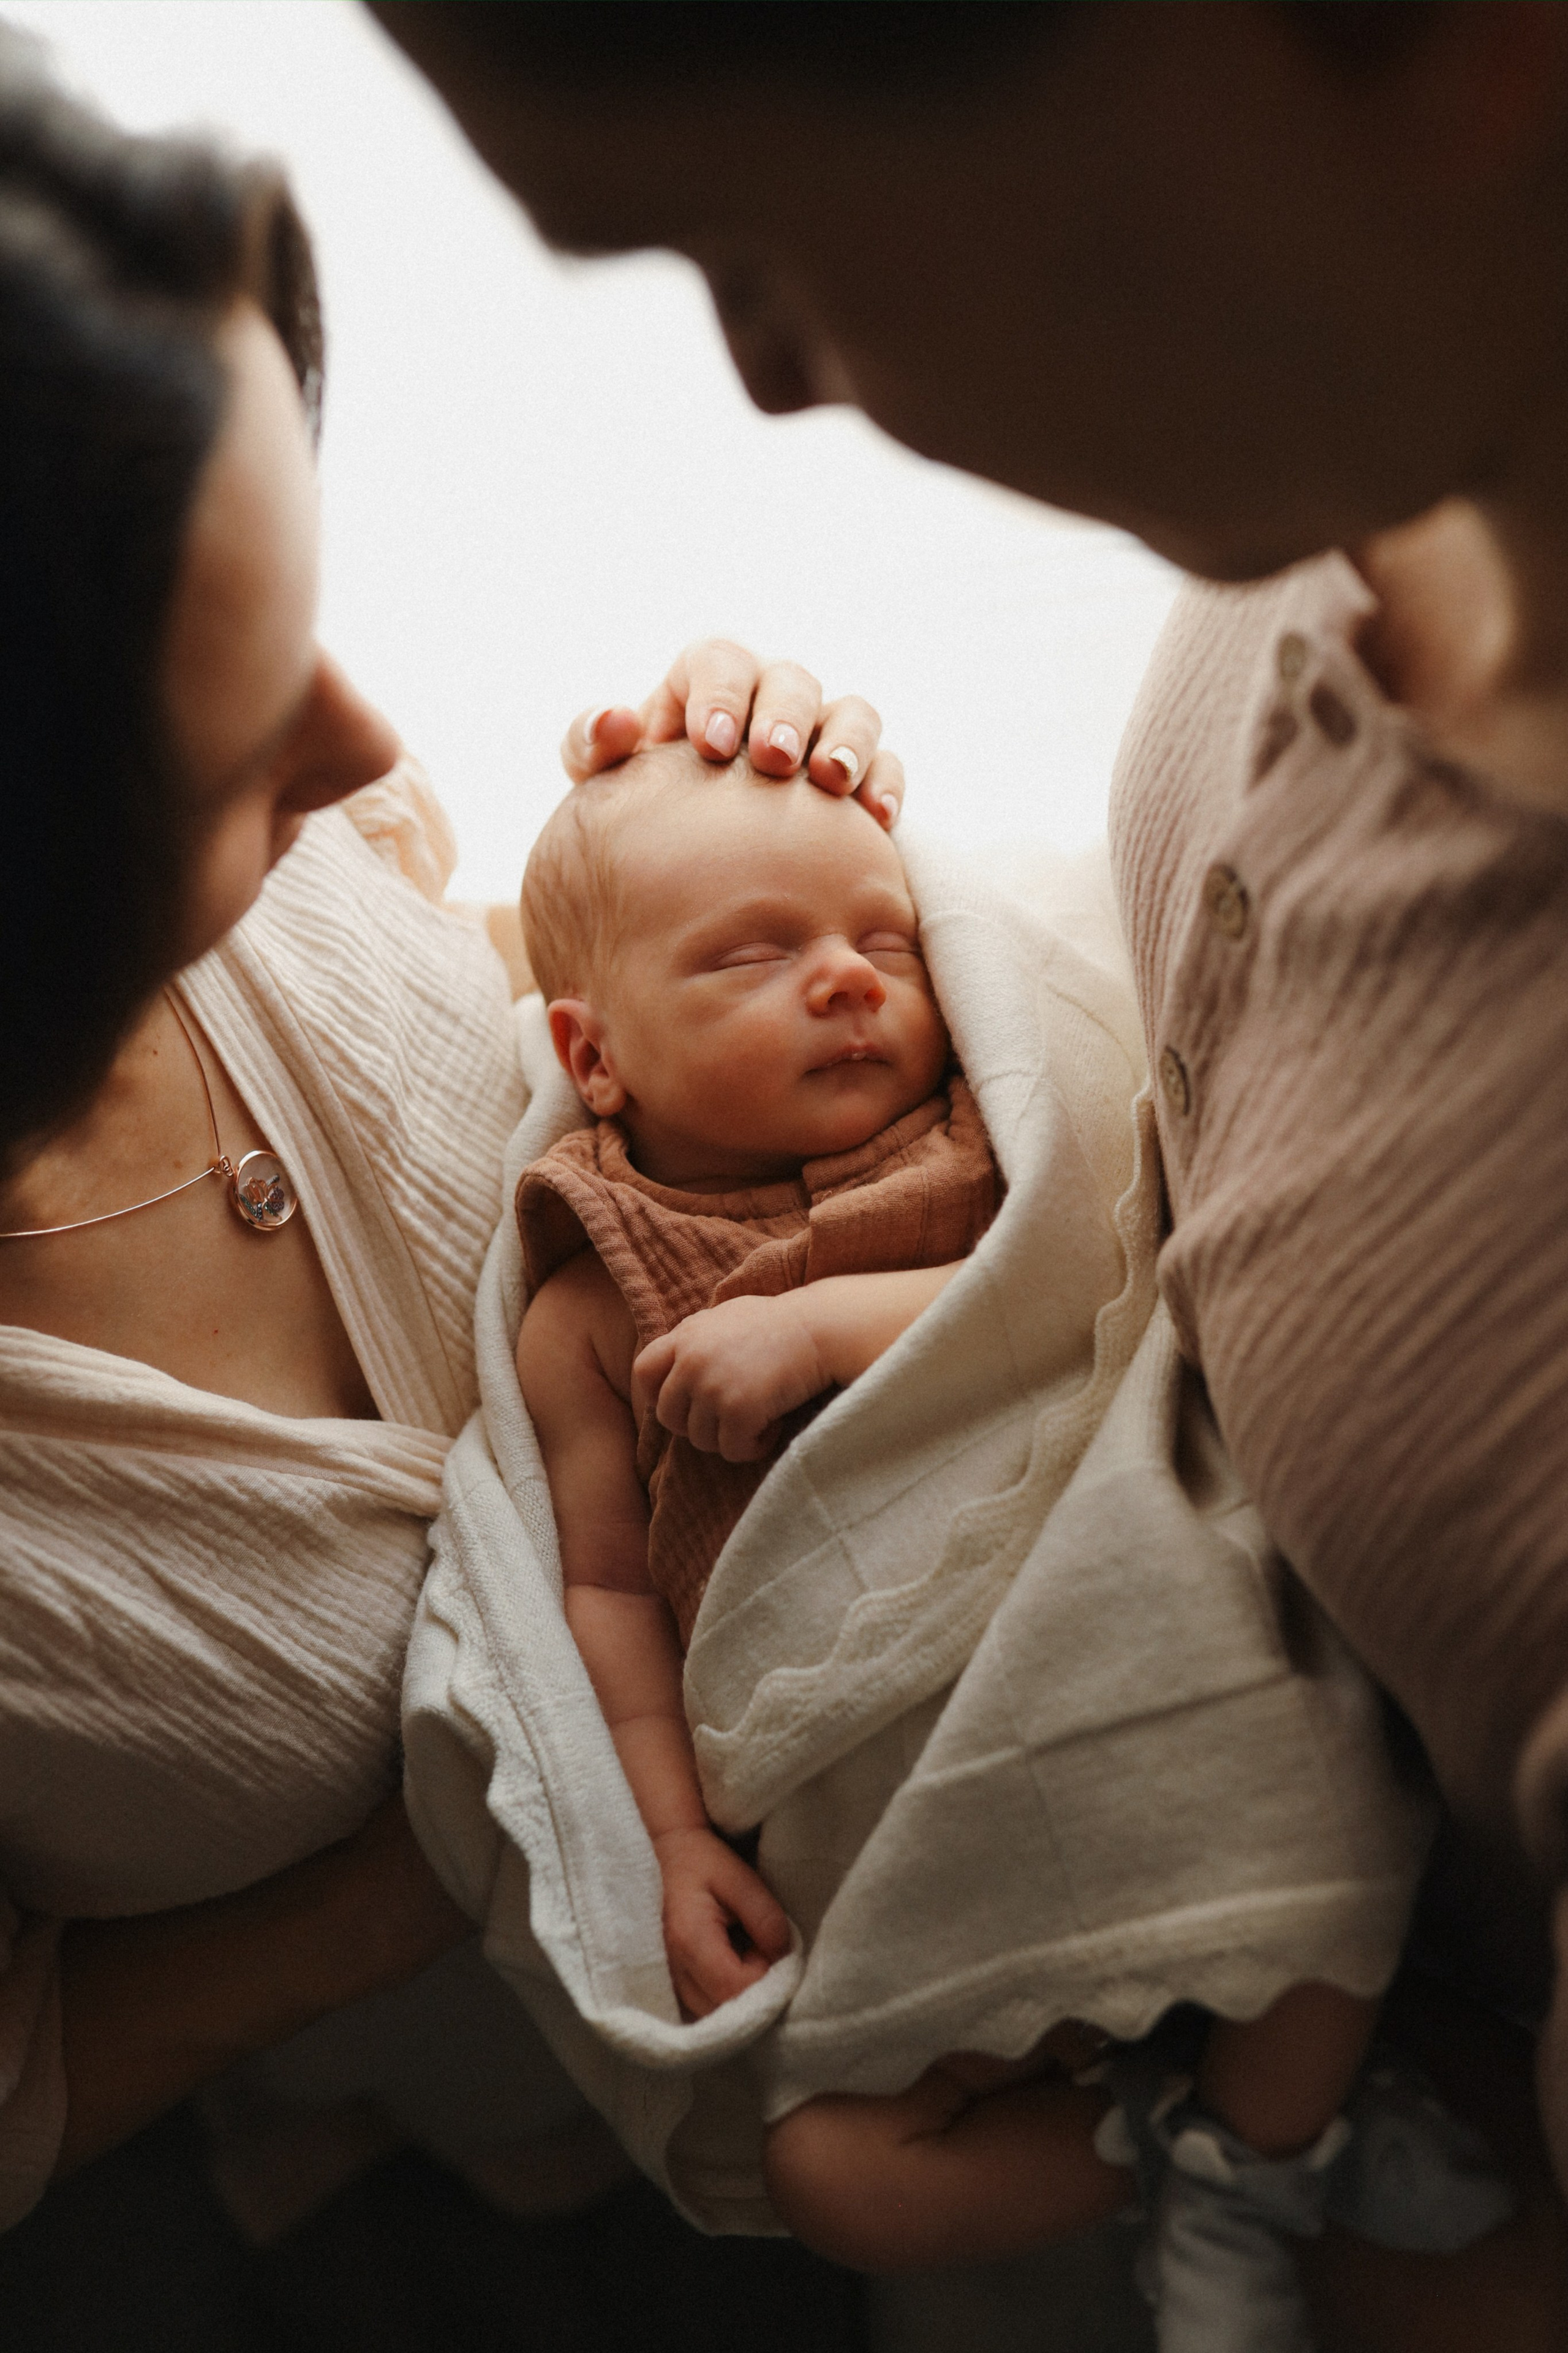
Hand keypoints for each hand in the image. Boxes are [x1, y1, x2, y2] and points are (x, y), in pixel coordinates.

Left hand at [561, 639, 905, 829]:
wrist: (686, 857)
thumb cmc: (643, 803)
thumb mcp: (603, 776)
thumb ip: (591, 743)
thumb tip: (614, 720)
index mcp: (709, 682)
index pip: (720, 661)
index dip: (720, 693)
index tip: (709, 743)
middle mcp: (770, 698)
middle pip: (791, 680)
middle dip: (784, 715)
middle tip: (771, 759)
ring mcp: (821, 733)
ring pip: (853, 712)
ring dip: (847, 743)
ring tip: (831, 782)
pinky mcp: (861, 775)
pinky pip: (887, 765)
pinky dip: (885, 784)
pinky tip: (876, 820)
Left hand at [632, 1294, 830, 1462]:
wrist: (821, 1328)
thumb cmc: (781, 1323)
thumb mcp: (727, 1317)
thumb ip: (697, 1339)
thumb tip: (677, 1366)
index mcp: (686, 1335)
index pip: (643, 1372)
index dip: (654, 1396)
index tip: (681, 1406)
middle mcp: (691, 1361)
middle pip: (668, 1416)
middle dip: (696, 1425)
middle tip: (728, 1419)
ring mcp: (712, 1386)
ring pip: (700, 1440)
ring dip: (729, 1437)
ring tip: (758, 1419)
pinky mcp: (737, 1410)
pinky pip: (731, 1450)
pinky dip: (753, 1447)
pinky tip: (772, 1428)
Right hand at [655, 1824, 791, 2019]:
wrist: (665, 1854)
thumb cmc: (702, 1861)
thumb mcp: (741, 1878)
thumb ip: (765, 1919)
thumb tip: (783, 1959)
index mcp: (689, 1940)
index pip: (735, 1990)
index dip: (763, 1977)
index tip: (767, 1947)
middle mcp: (671, 1970)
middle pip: (723, 2013)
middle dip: (752, 1991)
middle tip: (757, 1950)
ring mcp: (665, 1981)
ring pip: (712, 2017)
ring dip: (737, 1996)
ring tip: (741, 1954)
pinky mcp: (667, 1984)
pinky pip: (700, 2009)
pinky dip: (721, 1998)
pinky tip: (727, 1967)